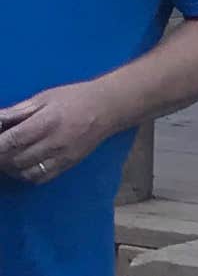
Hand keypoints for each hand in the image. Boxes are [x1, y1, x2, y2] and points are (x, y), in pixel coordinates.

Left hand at [0, 81, 124, 182]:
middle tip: (0, 149)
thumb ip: (19, 111)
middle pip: (15, 159)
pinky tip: (22, 165)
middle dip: (1, 157)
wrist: (108, 108)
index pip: (13, 140)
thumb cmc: (75, 98)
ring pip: (25, 172)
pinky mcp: (68, 165)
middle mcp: (53, 142)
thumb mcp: (45, 97)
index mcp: (46, 122)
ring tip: (7, 158)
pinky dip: (26, 175)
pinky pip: (40, 178)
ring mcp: (61, 157)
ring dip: (11, 168)